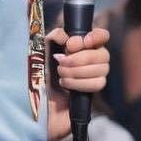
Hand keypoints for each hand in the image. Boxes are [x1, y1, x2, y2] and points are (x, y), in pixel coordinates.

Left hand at [47, 26, 109, 140]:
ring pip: (102, 69)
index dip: (96, 37)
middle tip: (60, 63)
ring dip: (78, 72)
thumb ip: (54, 36)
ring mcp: (94, 77)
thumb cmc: (38, 76)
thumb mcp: (42, 50)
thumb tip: (67, 36)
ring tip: (61, 76)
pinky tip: (67, 86)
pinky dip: (80, 83)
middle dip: (80, 58)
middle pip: (103, 54)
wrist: (36, 104)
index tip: (75, 44)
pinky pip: (98, 83)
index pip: (101, 36)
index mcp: (81, 48)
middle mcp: (91, 61)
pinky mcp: (92, 93)